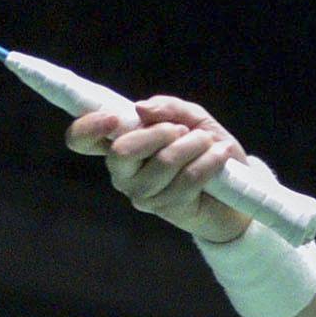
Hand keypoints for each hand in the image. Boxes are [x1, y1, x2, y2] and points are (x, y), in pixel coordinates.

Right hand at [66, 95, 253, 243]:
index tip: (114, 118)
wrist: (234, 187)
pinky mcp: (166, 208)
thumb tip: (141, 110)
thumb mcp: (191, 118)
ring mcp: (141, 193)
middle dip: (158, 133)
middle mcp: (123, 172)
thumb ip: (168, 108)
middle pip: (121, 151)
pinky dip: (209, 161)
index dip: (88, 126)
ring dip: (193, 145)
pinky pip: (187, 179)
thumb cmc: (205, 147)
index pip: (81, 139)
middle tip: (182, 129)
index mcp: (119, 144)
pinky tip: (220, 156)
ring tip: (208, 142)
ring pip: (162, 162)